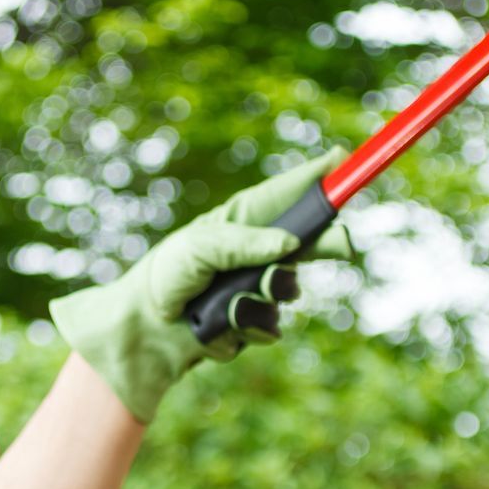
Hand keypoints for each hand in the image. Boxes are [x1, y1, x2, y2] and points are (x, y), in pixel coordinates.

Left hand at [49, 148, 355, 422]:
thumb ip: (245, 243)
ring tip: (223, 302)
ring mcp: (259, 289)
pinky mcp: (254, 323)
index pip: (287, 195)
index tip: (342, 160)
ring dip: (259, 296)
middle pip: (308, 243)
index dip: (316, 178)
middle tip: (341, 243)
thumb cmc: (167, 274)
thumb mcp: (201, 247)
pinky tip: (218, 325)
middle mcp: (257, 253)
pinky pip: (269, 326)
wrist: (146, 328)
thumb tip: (289, 243)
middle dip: (324, 243)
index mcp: (243, 223)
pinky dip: (244, 327)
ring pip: (288, 291)